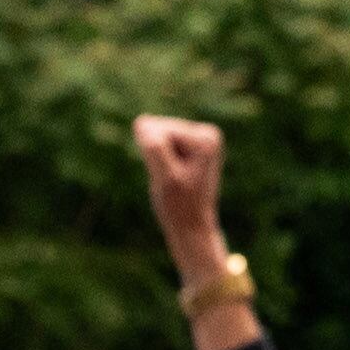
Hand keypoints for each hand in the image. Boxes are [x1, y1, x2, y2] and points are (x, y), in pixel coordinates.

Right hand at [131, 115, 228, 277]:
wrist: (192, 228)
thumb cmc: (178, 207)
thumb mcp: (165, 178)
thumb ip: (154, 148)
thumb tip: (142, 122)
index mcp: (205, 138)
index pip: (159, 131)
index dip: (155, 158)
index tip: (172, 179)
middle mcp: (207, 132)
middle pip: (158, 129)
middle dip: (156, 157)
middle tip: (171, 181)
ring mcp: (200, 138)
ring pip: (155, 136)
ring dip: (156, 160)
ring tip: (173, 180)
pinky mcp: (191, 145)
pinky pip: (158, 144)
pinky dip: (159, 162)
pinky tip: (173, 176)